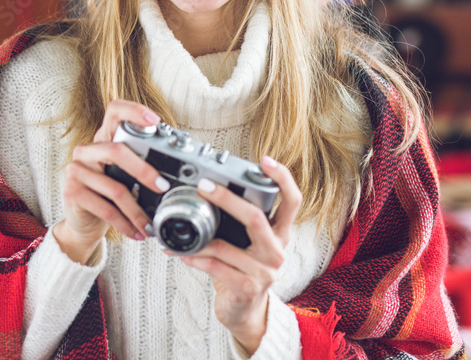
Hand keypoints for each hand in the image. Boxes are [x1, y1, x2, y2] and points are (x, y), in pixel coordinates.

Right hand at [53, 100, 170, 263]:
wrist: (84, 224)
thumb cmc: (109, 197)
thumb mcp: (125, 177)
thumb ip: (141, 166)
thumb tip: (176, 169)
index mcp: (103, 140)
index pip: (114, 111)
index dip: (134, 111)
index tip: (156, 120)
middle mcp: (87, 150)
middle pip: (116, 151)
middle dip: (144, 171)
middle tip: (163, 186)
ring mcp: (76, 170)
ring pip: (115, 187)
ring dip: (137, 211)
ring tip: (150, 224)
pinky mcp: (72, 191)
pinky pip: (105, 208)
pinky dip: (125, 223)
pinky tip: (136, 232)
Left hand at [169, 156, 301, 353]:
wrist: (244, 310)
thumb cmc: (241, 268)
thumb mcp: (248, 242)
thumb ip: (238, 220)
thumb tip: (208, 188)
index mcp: (279, 233)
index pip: (292, 201)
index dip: (282, 178)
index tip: (265, 160)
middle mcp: (277, 250)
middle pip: (256, 218)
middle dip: (227, 199)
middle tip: (203, 185)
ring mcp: (264, 271)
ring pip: (226, 246)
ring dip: (197, 236)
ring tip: (178, 226)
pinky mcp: (247, 287)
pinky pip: (215, 266)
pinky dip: (193, 257)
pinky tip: (179, 252)